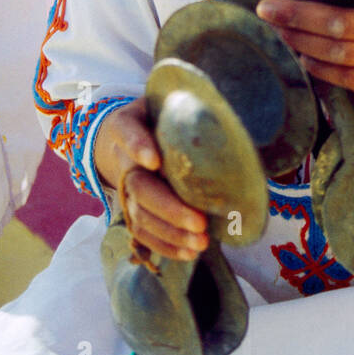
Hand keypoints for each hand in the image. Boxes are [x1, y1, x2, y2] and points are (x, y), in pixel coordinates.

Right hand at [93, 97, 209, 260]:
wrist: (123, 136)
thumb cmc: (156, 116)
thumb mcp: (164, 101)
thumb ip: (187, 106)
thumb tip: (230, 118)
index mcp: (127, 124)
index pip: (128, 131)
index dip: (138, 146)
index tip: (154, 160)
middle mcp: (122, 159)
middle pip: (139, 187)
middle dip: (168, 207)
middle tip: (198, 221)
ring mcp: (124, 188)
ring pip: (140, 216)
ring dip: (170, 233)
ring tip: (200, 242)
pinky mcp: (131, 211)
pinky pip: (142, 234)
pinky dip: (165, 246)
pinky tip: (188, 253)